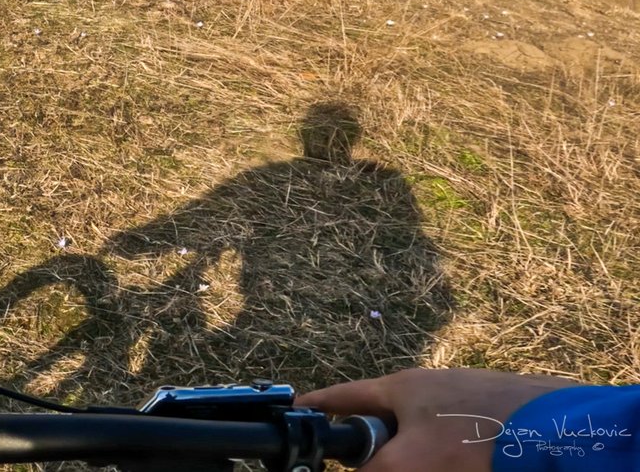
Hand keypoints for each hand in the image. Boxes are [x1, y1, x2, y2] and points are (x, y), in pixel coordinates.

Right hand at [299, 368, 581, 471]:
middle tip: (368, 462)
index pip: (343, 396)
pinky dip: (445, 457)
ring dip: (413, 456)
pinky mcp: (493, 416)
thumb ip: (372, 471)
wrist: (554, 430)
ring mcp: (464, 398)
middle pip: (384, 419)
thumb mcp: (409, 463)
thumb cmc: (473, 437)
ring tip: (419, 467)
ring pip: (421, 433)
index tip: (295, 413)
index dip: (316, 407)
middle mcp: (430, 387)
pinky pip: (453, 440)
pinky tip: (454, 468)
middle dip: (373, 444)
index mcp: (401, 387)